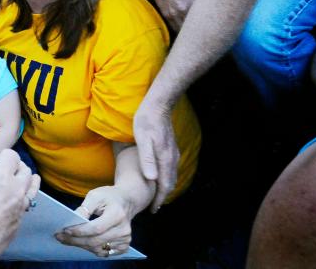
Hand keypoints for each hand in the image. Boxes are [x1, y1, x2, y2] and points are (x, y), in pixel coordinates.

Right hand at [0, 149, 40, 260]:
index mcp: (1, 176)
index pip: (12, 155)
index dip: (3, 156)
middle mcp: (16, 190)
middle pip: (26, 171)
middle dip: (18, 168)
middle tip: (9, 172)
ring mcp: (20, 208)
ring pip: (32, 190)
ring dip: (27, 184)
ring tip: (23, 183)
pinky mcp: (19, 225)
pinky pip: (24, 210)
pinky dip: (19, 205)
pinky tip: (12, 207)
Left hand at [55, 186, 133, 256]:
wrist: (127, 201)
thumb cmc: (109, 196)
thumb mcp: (96, 195)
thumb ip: (84, 208)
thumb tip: (72, 220)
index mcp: (117, 214)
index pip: (96, 228)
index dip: (80, 231)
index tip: (65, 230)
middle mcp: (123, 229)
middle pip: (96, 241)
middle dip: (76, 240)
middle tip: (60, 237)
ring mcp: (125, 239)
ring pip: (99, 248)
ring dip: (81, 246)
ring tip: (67, 240)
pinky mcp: (124, 246)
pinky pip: (105, 253)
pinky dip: (92, 249)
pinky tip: (82, 243)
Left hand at [132, 96, 177, 211]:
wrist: (158, 105)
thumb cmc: (146, 121)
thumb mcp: (143, 140)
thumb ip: (147, 159)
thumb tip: (151, 179)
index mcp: (164, 159)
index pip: (164, 185)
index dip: (159, 199)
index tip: (153, 210)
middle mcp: (172, 158)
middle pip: (170, 183)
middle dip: (162, 196)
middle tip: (153, 207)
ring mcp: (173, 153)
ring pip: (171, 176)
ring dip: (164, 188)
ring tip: (155, 196)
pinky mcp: (171, 148)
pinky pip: (171, 169)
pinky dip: (166, 178)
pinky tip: (159, 177)